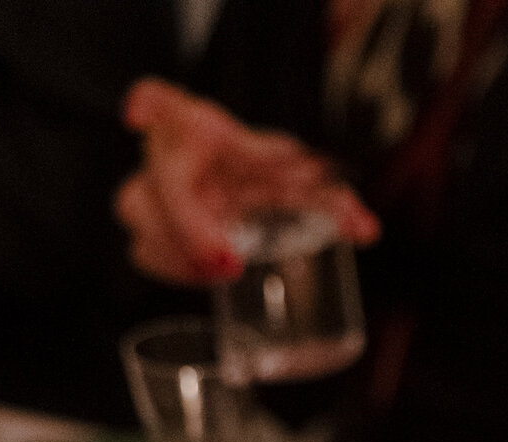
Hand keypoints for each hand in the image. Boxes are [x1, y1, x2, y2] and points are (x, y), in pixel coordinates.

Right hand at [116, 78, 377, 284]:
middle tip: (229, 261)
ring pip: (143, 222)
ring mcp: (149, 190)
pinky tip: (206, 274)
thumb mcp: (292, 174)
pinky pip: (144, 252)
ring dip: (182, 254)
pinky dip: (176, 269)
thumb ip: (331, 200)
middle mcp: (164, 153)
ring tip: (225, 269)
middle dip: (187, 226)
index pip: (160, 100)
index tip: (139, 116)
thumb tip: (368, 230)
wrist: (228, 182)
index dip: (147, 105)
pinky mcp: (149, 228)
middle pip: (155, 183)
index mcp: (195, 125)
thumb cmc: (254, 170)